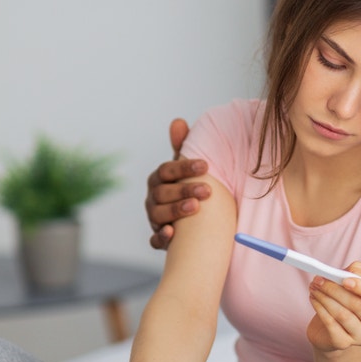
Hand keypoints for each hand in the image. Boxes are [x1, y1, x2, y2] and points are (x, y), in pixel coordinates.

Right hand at [146, 118, 210, 249]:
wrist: (191, 218)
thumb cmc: (187, 187)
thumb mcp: (186, 168)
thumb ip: (183, 146)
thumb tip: (178, 121)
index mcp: (159, 178)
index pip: (167, 170)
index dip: (184, 168)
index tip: (205, 165)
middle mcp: (153, 197)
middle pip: (163, 193)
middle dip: (184, 190)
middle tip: (208, 190)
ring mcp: (154, 218)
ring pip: (159, 214)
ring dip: (176, 211)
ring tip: (195, 208)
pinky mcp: (159, 237)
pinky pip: (155, 240)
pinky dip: (162, 238)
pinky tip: (173, 234)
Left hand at [306, 262, 360, 351]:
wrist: (331, 330)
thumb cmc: (346, 302)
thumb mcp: (353, 284)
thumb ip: (356, 273)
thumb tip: (353, 270)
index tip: (345, 280)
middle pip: (356, 305)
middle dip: (334, 289)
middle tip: (319, 279)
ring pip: (341, 314)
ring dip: (324, 298)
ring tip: (313, 287)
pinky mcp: (343, 344)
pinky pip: (330, 324)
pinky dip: (320, 309)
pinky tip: (313, 299)